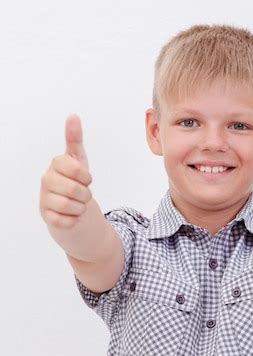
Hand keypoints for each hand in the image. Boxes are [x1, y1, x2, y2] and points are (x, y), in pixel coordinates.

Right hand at [39, 114, 94, 228]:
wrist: (70, 210)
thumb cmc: (74, 183)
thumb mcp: (78, 161)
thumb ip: (75, 140)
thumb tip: (73, 116)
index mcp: (56, 165)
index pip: (73, 167)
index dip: (85, 176)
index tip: (87, 180)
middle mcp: (47, 180)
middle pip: (74, 189)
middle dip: (86, 195)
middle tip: (84, 196)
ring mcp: (45, 199)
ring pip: (70, 206)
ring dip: (80, 208)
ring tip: (77, 206)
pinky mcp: (47, 217)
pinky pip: (65, 221)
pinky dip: (73, 221)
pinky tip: (72, 216)